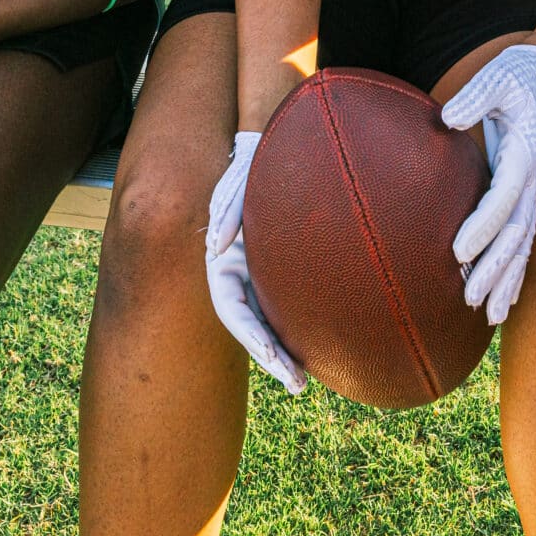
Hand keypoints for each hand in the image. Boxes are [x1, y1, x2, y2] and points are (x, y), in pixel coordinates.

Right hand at [204, 132, 304, 392]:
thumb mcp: (234, 185)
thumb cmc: (251, 166)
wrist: (272, 151)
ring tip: (306, 379)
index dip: (251, 338)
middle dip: (272, 358)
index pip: (232, 310)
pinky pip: (286, 306)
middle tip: (299, 384)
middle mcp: (239, 274)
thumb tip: (217, 246)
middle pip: (252, 326)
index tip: (273, 359)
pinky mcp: (280, 270)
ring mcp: (260, 274)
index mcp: (222, 262)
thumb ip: (225, 212)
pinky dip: (296, 328)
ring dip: (284, 351)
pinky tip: (319, 345)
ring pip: (269, 322)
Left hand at [440, 43, 535, 324]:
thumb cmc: (520, 71)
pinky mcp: (529, 189)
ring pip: (524, 242)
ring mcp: (534, 186)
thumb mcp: (498, 76)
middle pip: (518, 233)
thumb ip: (476, 96)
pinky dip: (514, 267)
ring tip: (490, 315)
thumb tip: (448, 118)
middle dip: (496, 269)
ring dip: (508, 279)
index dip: (482, 225)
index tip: (457, 252)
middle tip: (471, 300)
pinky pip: (523, 235)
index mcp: (527, 151)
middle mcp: (534, 176)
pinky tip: (504, 294)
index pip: (504, 196)